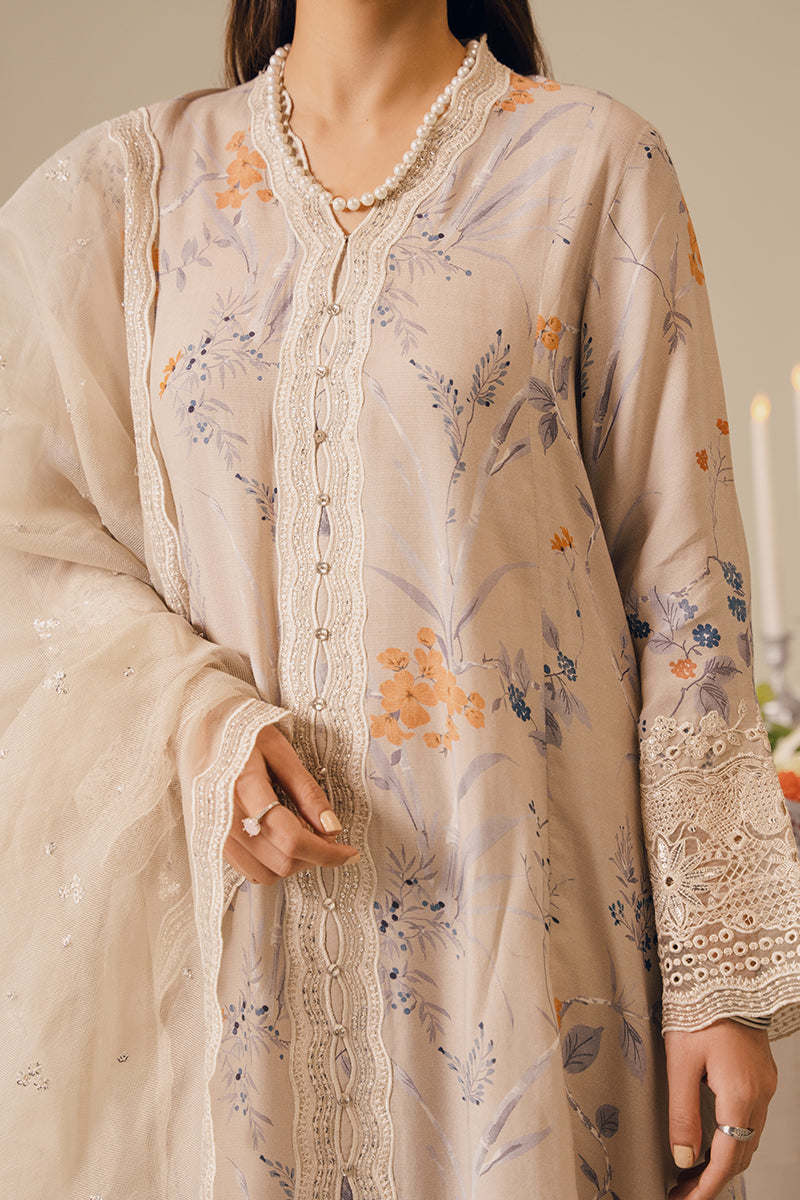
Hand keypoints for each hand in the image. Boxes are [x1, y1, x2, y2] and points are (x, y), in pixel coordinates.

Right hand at [223, 723, 357, 883]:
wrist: (198, 727)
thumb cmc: (239, 731)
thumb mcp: (279, 748)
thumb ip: (306, 789)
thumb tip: (331, 827)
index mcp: (243, 788)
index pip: (291, 838)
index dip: (327, 852)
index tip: (348, 852)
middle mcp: (225, 817)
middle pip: (281, 861)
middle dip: (314, 856)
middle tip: (325, 834)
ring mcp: (215, 833)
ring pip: (265, 873)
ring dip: (293, 862)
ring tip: (301, 832)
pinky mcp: (211, 840)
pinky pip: (247, 869)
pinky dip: (271, 863)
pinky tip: (280, 838)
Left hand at [666, 1019, 777, 1198]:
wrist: (723, 973)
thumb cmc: (698, 1010)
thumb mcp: (680, 1061)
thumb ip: (682, 1113)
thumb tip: (683, 1159)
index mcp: (741, 1094)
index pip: (728, 1158)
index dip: (707, 1187)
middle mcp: (760, 1094)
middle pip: (741, 1152)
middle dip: (713, 1178)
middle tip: (682, 1192)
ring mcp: (765, 1084)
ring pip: (748, 1136)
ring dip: (723, 1159)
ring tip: (690, 1172)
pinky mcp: (761, 1073)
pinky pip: (751, 1117)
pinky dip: (733, 1136)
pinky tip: (711, 1139)